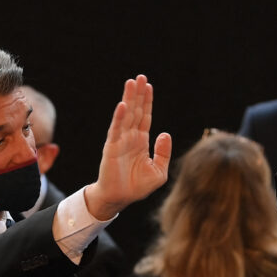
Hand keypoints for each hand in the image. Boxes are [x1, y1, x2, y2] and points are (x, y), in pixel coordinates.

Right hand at [84, 75, 171, 220]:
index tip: (148, 86)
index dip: (147, 101)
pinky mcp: (111, 148)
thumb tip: (165, 134)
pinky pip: (116, 130)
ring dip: (128, 99)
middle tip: (139, 77)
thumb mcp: (159, 172)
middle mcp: (130, 137)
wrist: (119, 199)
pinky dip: (119, 117)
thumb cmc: (137, 187)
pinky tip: (123, 105)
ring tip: (131, 82)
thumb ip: (163, 153)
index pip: (145, 116)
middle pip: (135, 111)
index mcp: (141, 141)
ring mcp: (120, 141)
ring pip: (126, 115)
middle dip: (138, 94)